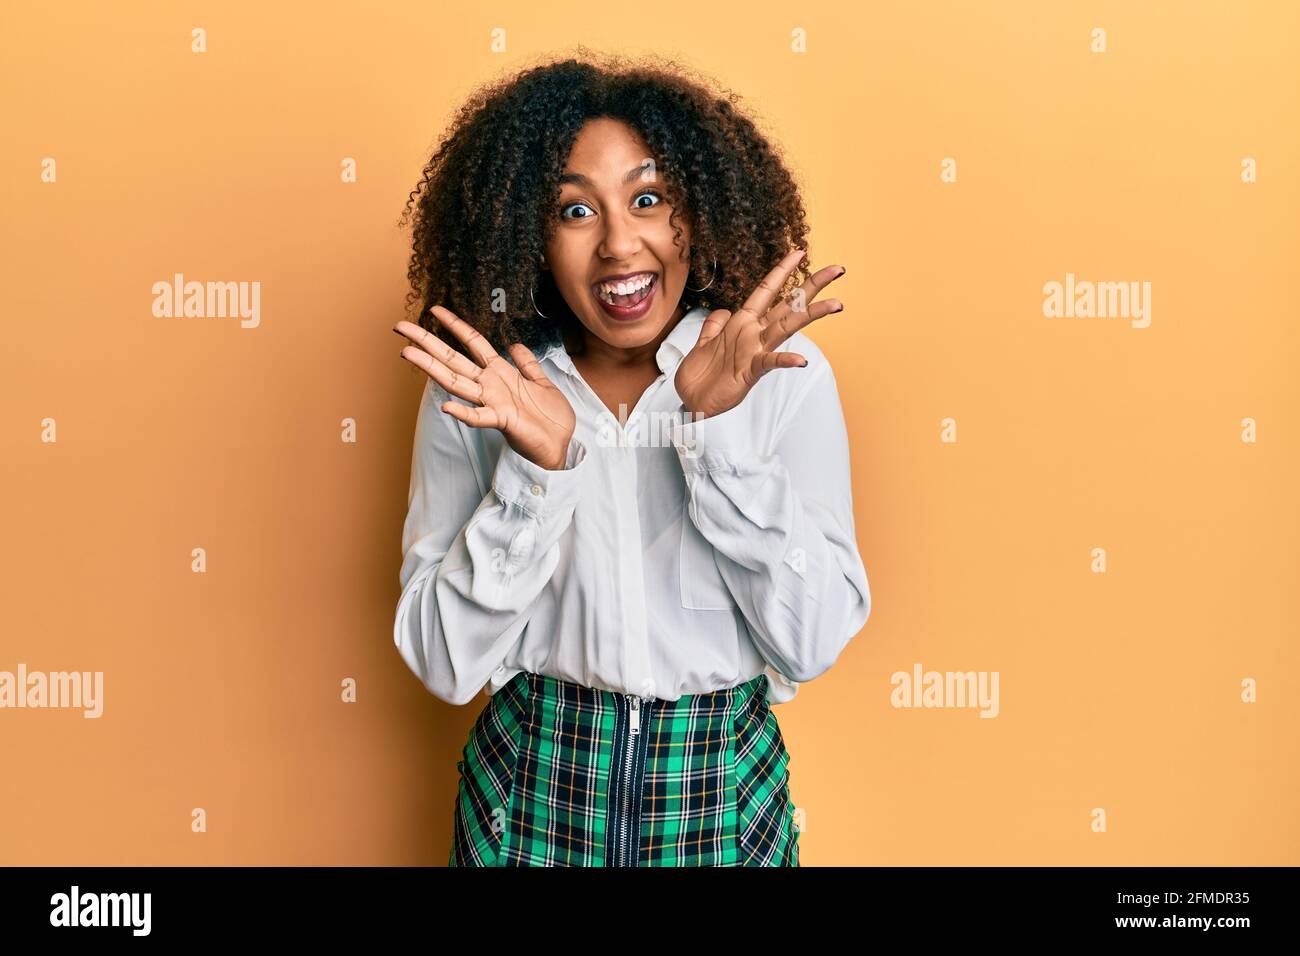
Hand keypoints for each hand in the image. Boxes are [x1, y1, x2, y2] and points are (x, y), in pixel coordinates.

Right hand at [395, 306, 575, 470]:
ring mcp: (493, 402)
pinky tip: (446, 406)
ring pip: (456, 382)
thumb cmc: (552, 417)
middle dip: (427, 342)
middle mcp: (490, 385)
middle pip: (452, 358)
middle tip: (400, 327)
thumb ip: (527, 364)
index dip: (455, 325)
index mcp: (500, 372)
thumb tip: (514, 344)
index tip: (435, 309)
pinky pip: (478, 417)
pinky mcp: (502, 421)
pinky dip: (463, 413)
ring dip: (432, 368)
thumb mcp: (542, 382)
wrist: (563, 445)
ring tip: (407, 354)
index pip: (473, 342)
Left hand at [674, 248, 846, 419]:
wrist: (690, 400)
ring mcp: (755, 350)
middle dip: (812, 285)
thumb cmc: (700, 373)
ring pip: (787, 326)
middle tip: (838, 269)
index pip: (766, 289)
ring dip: (811, 314)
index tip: (800, 251)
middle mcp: (754, 333)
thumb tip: (723, 310)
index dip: (782, 270)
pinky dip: (785, 360)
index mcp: (743, 322)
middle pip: (788, 303)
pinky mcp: (750, 371)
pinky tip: (801, 359)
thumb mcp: (705, 340)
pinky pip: (770, 362)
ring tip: (836, 304)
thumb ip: (715, 323)